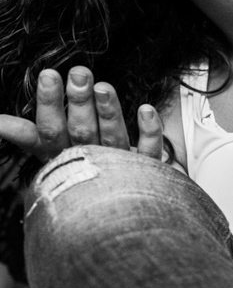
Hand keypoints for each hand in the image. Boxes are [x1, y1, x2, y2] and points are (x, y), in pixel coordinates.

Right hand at [0, 67, 162, 161]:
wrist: (116, 212)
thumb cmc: (81, 173)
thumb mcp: (50, 153)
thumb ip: (26, 135)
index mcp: (63, 156)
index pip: (50, 129)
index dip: (49, 104)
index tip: (48, 75)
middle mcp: (91, 160)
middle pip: (83, 131)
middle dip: (80, 102)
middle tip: (79, 74)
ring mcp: (120, 168)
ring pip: (114, 138)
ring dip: (110, 112)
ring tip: (105, 87)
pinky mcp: (149, 172)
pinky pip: (151, 151)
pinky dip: (149, 131)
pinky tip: (147, 110)